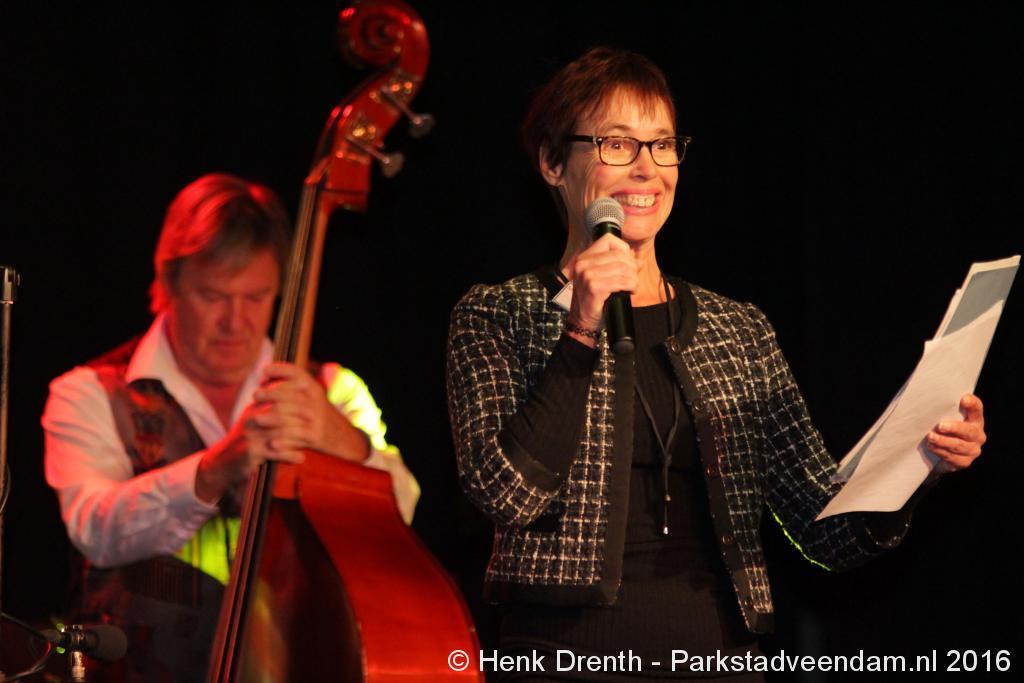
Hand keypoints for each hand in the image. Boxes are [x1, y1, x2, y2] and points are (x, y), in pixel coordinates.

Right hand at [195, 362, 369, 502]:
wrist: (223, 462)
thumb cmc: (247, 440)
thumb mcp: (256, 420)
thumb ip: (271, 406)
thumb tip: (293, 390)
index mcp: (253, 409)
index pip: (273, 392)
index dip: (291, 389)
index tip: (309, 387)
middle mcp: (251, 419)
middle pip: (278, 409)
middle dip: (298, 410)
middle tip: (315, 414)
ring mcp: (250, 436)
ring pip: (278, 431)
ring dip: (298, 434)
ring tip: (313, 439)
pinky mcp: (250, 453)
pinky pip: (274, 453)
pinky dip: (289, 455)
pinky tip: (301, 458)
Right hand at [564, 232, 637, 345]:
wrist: (582, 321)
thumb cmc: (594, 300)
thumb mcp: (601, 277)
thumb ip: (615, 264)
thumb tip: (637, 260)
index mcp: (584, 258)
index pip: (609, 240)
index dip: (624, 249)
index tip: (628, 263)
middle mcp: (583, 264)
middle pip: (619, 255)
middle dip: (632, 267)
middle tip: (633, 278)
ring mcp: (587, 275)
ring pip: (623, 268)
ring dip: (633, 279)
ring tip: (632, 286)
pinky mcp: (594, 287)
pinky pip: (622, 281)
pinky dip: (631, 286)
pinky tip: (630, 291)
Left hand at [926, 393, 985, 472]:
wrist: (944, 453)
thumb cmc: (944, 430)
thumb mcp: (946, 418)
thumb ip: (944, 410)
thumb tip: (929, 402)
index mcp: (975, 420)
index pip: (977, 409)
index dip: (972, 403)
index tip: (963, 399)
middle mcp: (977, 434)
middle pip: (968, 431)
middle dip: (954, 428)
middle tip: (940, 426)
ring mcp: (973, 449)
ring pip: (959, 446)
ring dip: (943, 441)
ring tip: (930, 437)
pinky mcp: (965, 461)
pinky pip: (953, 457)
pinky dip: (941, 452)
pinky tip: (932, 447)